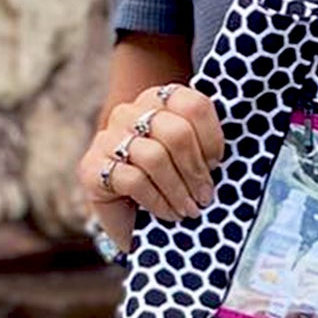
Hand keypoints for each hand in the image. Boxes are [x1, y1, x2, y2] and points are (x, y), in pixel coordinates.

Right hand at [76, 83, 225, 251]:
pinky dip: (158, 200)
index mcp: (158, 99)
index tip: (217, 164)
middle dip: (195, 169)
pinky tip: (168, 213)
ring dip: (178, 189)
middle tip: (205, 195)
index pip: (193, 105)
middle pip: (175, 132)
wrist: (133, 218)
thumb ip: (207, 147)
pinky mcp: (91, 168)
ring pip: (154, 157)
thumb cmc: (171, 183)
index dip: (211, 137)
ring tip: (190, 209)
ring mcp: (106, 138)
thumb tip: (226, 160)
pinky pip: (132, 179)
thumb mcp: (193, 159)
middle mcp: (129, 112)